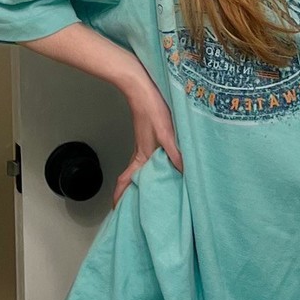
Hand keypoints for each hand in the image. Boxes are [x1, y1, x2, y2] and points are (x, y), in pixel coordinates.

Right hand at [113, 71, 183, 207]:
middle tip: (133, 206)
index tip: (116, 208)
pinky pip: (146, 160)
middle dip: (129, 193)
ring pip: (138, 169)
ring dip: (139, 181)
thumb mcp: (166, 133)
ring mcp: (143, 147)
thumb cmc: (152, 110)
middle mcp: (140, 154)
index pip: (125, 181)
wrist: (143, 91)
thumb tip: (183, 171)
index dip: (119, 195)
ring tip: (148, 192)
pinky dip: (150, 168)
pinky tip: (161, 166)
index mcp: (141, 156)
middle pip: (130, 178)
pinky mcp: (149, 139)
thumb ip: (175, 153)